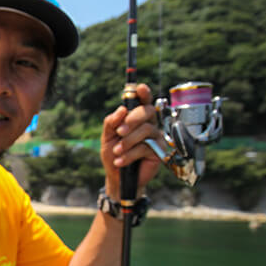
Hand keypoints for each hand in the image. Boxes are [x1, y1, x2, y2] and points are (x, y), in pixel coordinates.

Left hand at [100, 83, 162, 198]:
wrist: (117, 177)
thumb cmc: (113, 154)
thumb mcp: (107, 137)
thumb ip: (111, 122)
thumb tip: (121, 109)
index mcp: (136, 118)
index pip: (143, 101)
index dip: (143, 93)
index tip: (139, 88)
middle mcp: (149, 124)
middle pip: (147, 111)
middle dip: (132, 119)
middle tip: (119, 132)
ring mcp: (155, 137)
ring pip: (146, 129)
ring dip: (128, 141)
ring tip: (117, 151)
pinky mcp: (158, 151)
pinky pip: (145, 147)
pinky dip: (130, 154)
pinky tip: (121, 161)